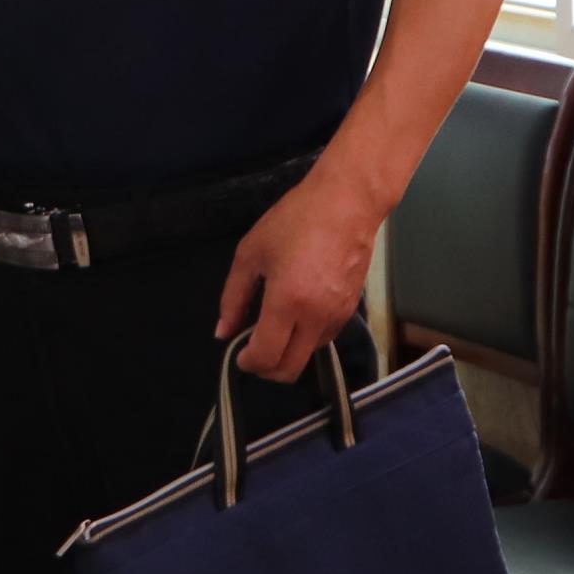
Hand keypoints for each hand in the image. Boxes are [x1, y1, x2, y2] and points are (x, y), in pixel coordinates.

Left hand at [215, 168, 380, 381]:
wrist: (347, 203)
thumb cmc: (294, 220)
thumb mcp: (251, 253)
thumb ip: (233, 297)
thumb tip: (222, 332)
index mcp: (287, 303)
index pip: (266, 356)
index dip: (247, 363)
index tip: (238, 352)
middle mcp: (315, 318)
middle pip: (290, 370)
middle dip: (267, 368)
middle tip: (253, 349)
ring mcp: (337, 316)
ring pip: (307, 356)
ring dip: (287, 352)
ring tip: (274, 325)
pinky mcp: (351, 310)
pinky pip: (324, 338)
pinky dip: (305, 338)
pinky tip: (296, 313)